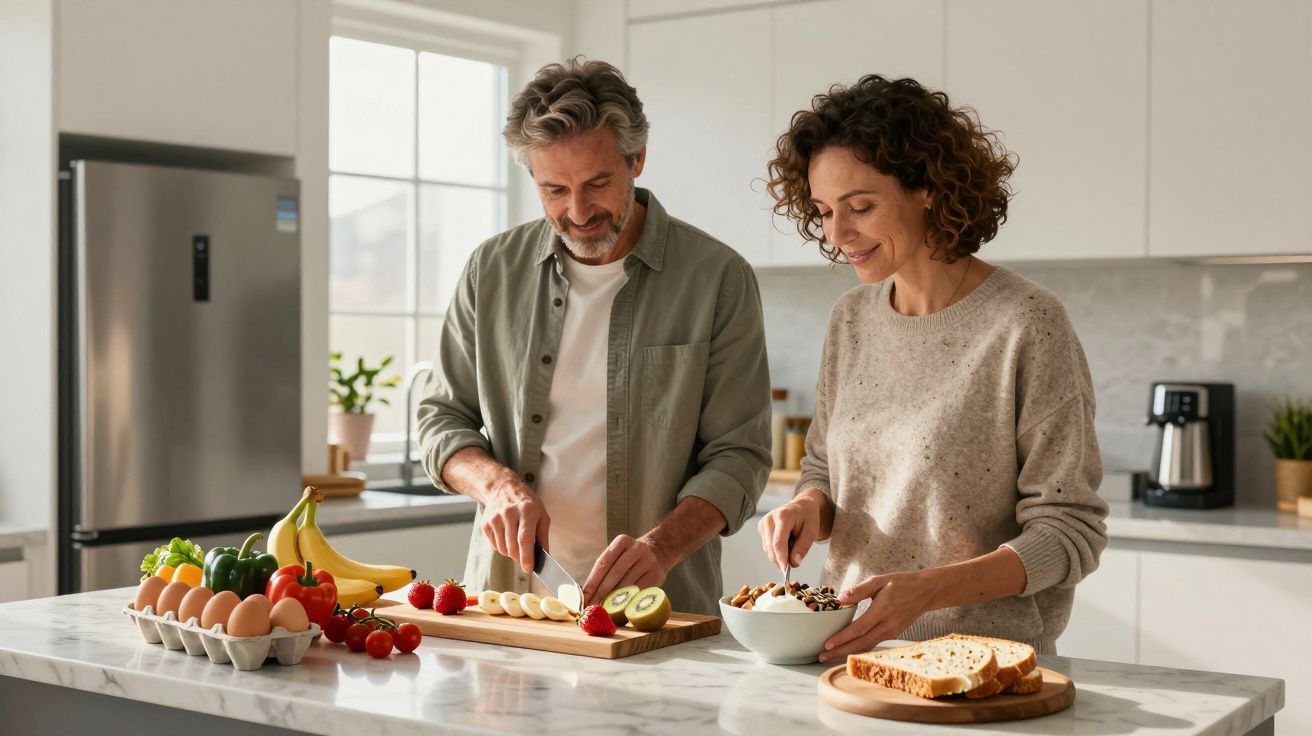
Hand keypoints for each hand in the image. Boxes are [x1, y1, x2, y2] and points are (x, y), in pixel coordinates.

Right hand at [480, 471, 549, 573]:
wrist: (502, 487)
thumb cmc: (526, 502)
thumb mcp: (541, 513)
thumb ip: (543, 535)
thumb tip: (544, 556)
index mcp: (526, 510)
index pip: (525, 539)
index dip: (527, 557)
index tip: (529, 569)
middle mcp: (509, 514)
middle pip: (513, 547)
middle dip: (520, 558)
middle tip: (525, 558)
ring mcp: (495, 519)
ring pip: (503, 549)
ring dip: (511, 553)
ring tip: (516, 542)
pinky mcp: (486, 524)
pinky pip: (495, 546)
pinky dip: (503, 547)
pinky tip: (507, 537)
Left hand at [581, 534, 667, 605]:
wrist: (659, 552)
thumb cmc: (632, 558)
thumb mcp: (619, 555)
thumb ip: (606, 569)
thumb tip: (589, 593)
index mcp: (622, 541)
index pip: (603, 562)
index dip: (593, 581)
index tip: (585, 596)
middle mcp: (636, 548)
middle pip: (614, 573)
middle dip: (601, 592)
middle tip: (592, 606)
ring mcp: (648, 561)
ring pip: (627, 583)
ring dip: (614, 599)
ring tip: (604, 608)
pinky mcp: (656, 574)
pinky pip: (639, 590)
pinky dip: (628, 600)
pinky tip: (621, 607)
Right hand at [758, 489, 824, 571]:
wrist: (802, 506)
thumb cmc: (808, 518)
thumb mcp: (812, 531)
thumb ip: (803, 547)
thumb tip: (794, 563)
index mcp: (783, 516)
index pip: (778, 542)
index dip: (781, 558)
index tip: (785, 570)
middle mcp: (769, 519)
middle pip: (771, 548)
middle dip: (781, 560)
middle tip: (795, 562)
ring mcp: (763, 523)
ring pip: (768, 549)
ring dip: (779, 555)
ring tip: (792, 546)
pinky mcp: (761, 528)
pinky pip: (767, 547)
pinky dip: (776, 550)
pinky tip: (785, 543)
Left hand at [817, 571, 937, 663]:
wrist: (925, 592)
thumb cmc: (901, 583)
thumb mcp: (879, 581)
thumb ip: (859, 590)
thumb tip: (840, 599)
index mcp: (882, 610)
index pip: (859, 628)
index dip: (842, 638)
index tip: (827, 644)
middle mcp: (888, 625)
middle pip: (860, 643)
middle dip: (840, 652)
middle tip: (822, 656)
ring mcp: (892, 632)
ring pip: (866, 646)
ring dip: (848, 652)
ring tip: (829, 655)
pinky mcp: (893, 634)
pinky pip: (873, 643)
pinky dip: (859, 647)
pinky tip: (847, 648)